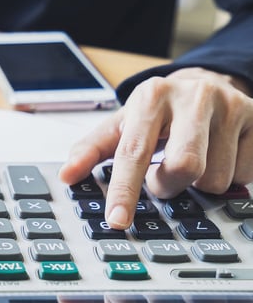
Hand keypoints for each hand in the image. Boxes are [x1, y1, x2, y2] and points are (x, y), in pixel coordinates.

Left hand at [59, 68, 252, 228]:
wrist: (204, 83)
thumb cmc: (157, 112)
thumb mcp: (121, 124)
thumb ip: (91, 149)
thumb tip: (66, 176)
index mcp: (151, 97)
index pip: (134, 152)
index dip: (124, 190)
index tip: (118, 219)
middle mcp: (192, 97)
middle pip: (184, 167)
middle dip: (170, 185)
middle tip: (163, 177)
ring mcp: (231, 106)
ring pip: (217, 178)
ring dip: (199, 184)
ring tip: (192, 161)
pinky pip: (244, 175)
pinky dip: (228, 177)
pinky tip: (219, 156)